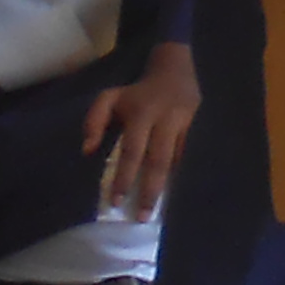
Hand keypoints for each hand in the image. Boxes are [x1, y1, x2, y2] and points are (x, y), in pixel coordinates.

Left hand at [81, 43, 199, 220]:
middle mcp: (164, 120)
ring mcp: (183, 125)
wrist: (175, 68)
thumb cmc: (137, 90)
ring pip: (175, 162)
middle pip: (157, 161)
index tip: (115, 202)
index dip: (124, 176)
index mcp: (141, 113)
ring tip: (155, 212)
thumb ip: (94, 120)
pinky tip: (173, 194)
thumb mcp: (110, 97)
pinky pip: (187, 156)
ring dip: (165, 188)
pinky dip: (179, 176)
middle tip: (141, 216)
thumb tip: (88, 150)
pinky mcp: (196, 128)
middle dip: (148, 190)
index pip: (132, 151)